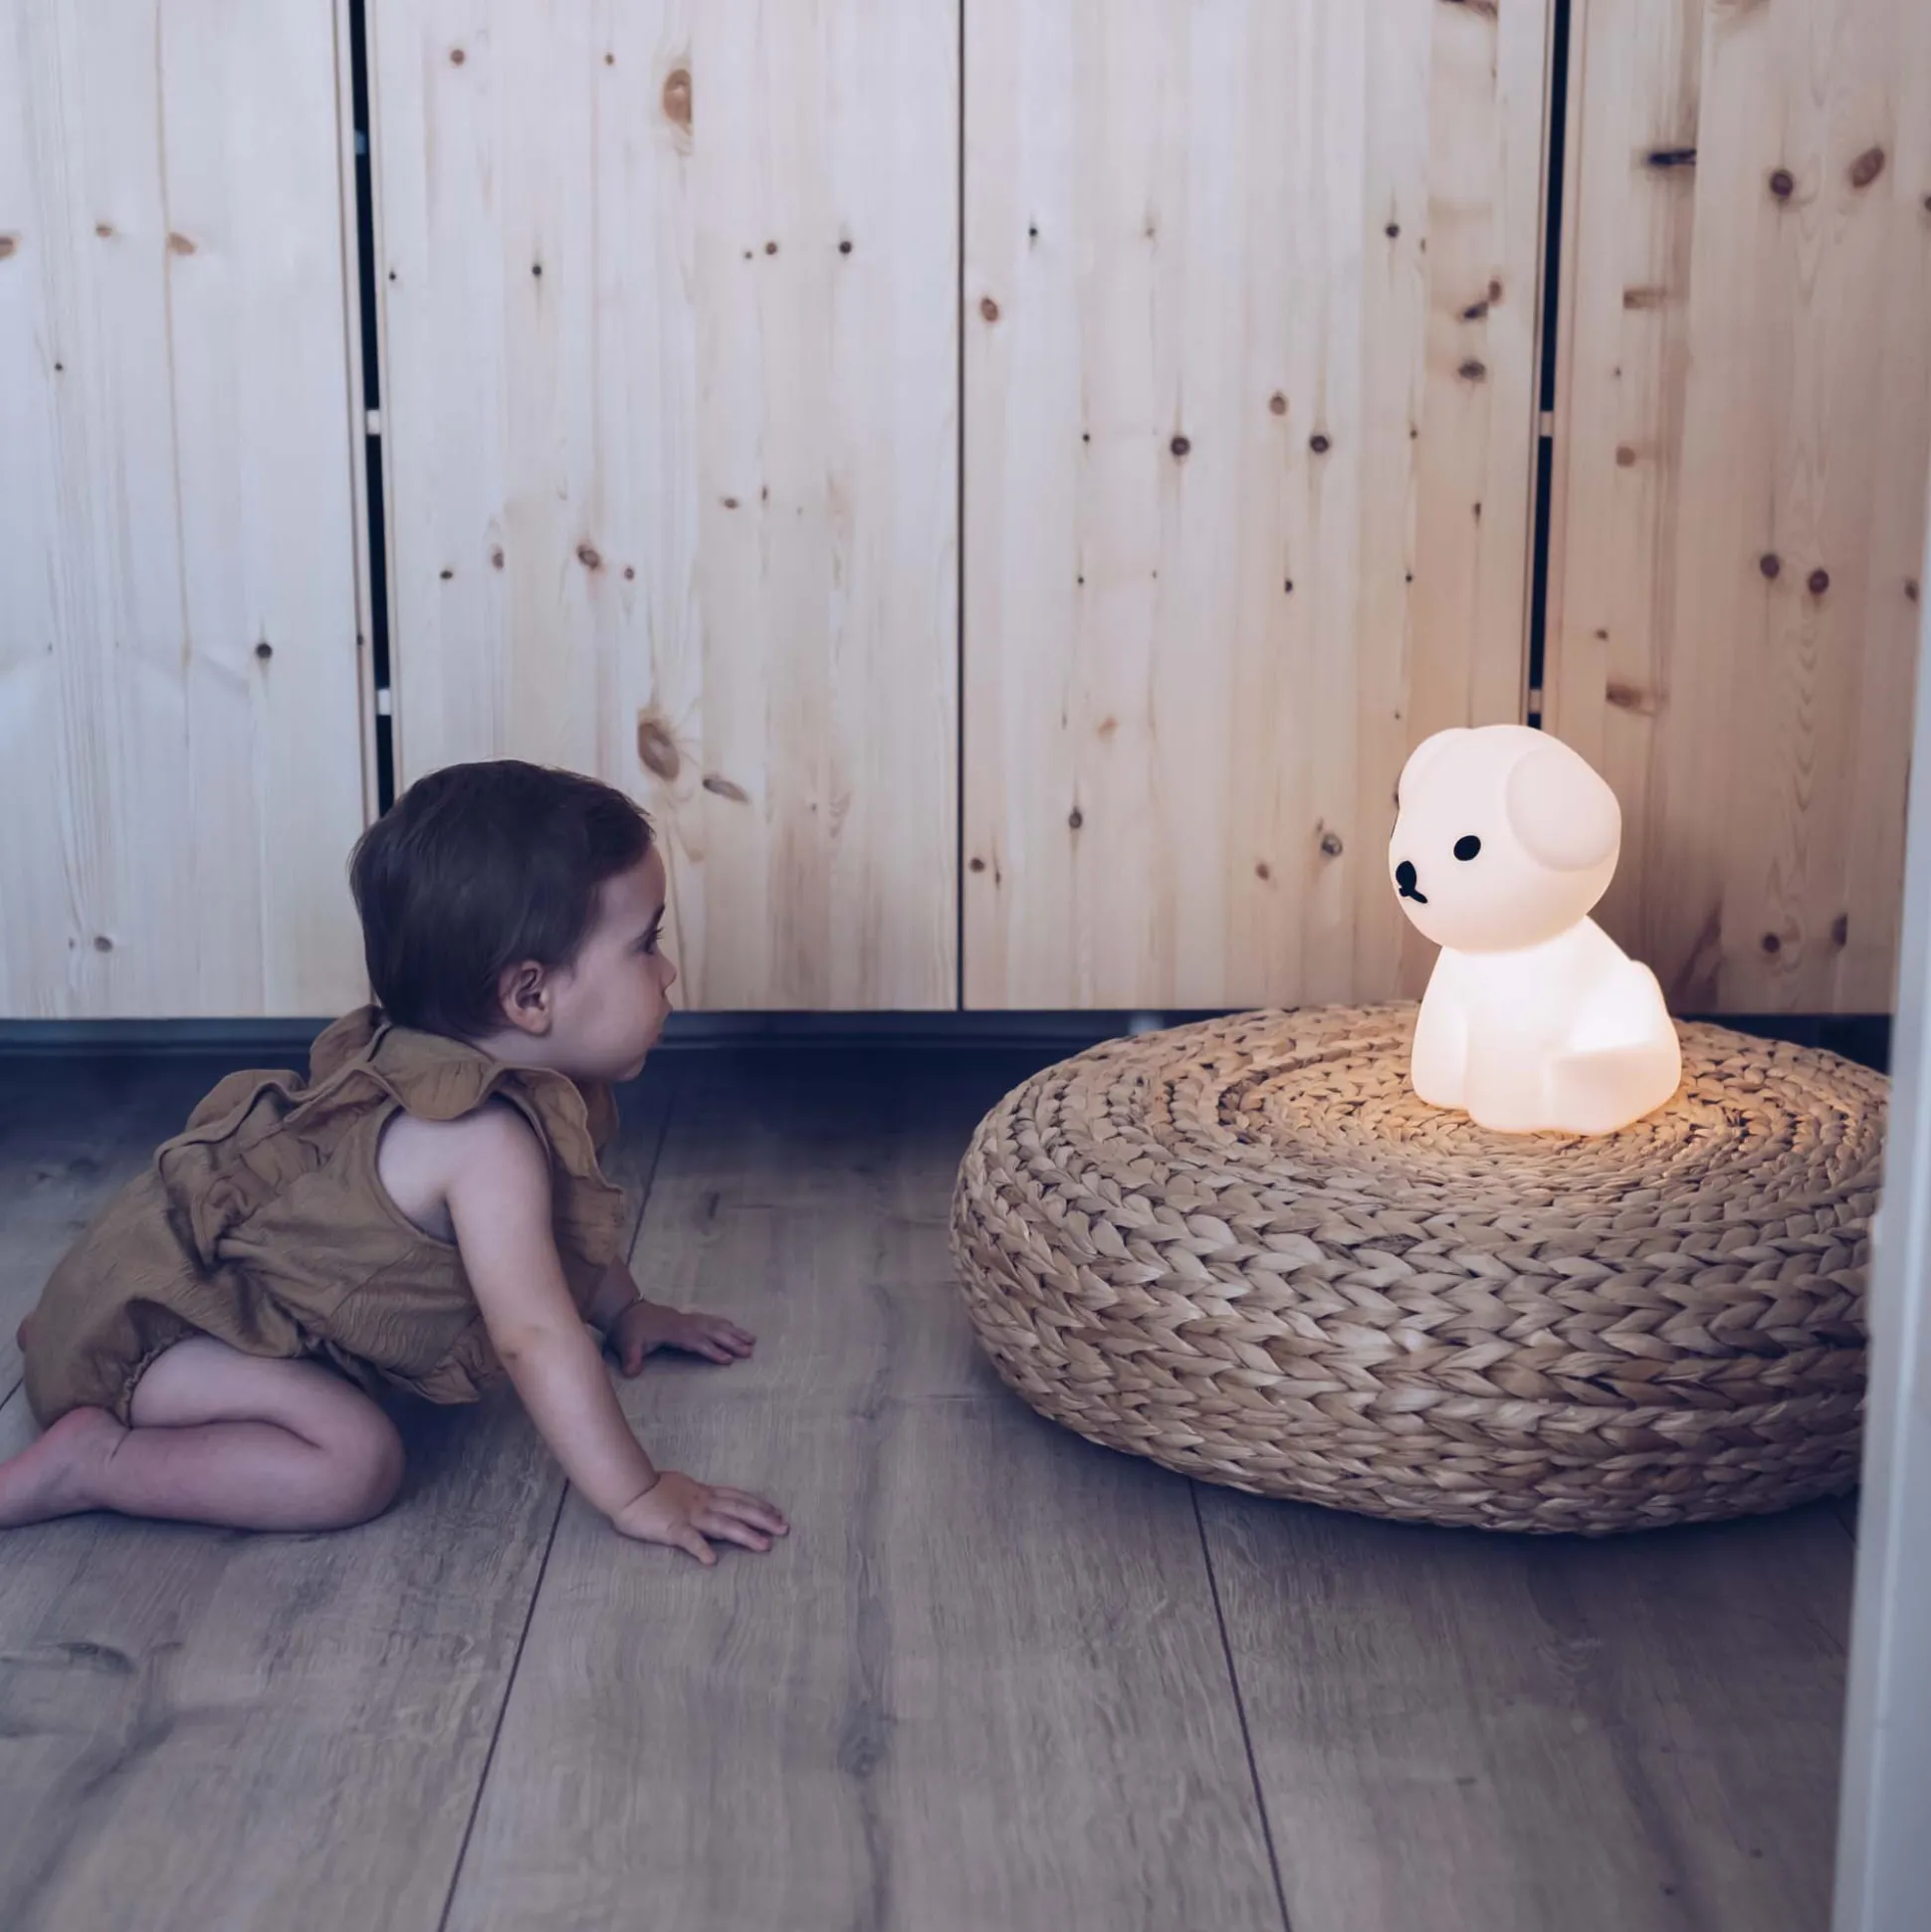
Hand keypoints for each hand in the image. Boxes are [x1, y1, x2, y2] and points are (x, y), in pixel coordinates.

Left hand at [608, 1298, 755, 1374]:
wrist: (627, 1310)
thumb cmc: (629, 1330)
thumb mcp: (626, 1345)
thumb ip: (631, 1359)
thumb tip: (632, 1373)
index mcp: (673, 1332)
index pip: (696, 1342)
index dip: (712, 1350)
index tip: (728, 1359)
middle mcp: (685, 1324)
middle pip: (713, 1332)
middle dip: (732, 1341)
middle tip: (749, 1351)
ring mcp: (689, 1319)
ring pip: (716, 1325)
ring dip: (734, 1332)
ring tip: (752, 1340)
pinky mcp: (689, 1318)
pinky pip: (712, 1320)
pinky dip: (726, 1324)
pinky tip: (735, 1328)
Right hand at [612, 1472, 788, 1565]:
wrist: (628, 1489)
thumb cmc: (651, 1488)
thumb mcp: (682, 1487)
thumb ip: (697, 1495)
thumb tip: (708, 1497)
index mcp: (704, 1494)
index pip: (738, 1498)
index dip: (759, 1505)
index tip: (777, 1513)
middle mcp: (702, 1503)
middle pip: (739, 1510)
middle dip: (763, 1519)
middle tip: (785, 1529)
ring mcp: (689, 1516)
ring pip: (723, 1525)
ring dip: (745, 1535)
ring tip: (764, 1546)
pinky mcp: (672, 1529)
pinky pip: (689, 1540)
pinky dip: (701, 1549)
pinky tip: (712, 1560)